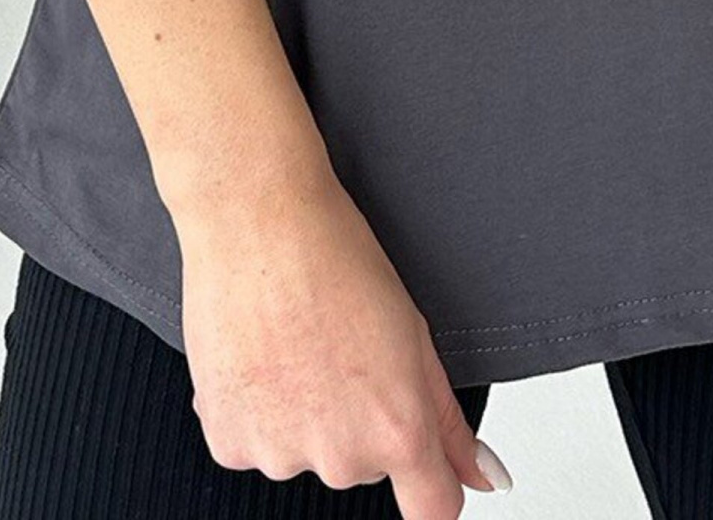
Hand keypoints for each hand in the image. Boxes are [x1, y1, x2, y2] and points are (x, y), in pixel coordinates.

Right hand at [176, 165, 507, 518]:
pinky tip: (262, 355)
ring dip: (303, 416)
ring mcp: (281, 455)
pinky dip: (257, 411)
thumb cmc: (336, 259)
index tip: (424, 468)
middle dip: (360, 420)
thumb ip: (449, 421)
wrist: (257, 221)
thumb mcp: (415, 334)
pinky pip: (255, 443)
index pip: (432, 509)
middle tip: (342, 351)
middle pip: (364, 467)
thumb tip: (483, 474)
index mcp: (398, 432)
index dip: (432, 483)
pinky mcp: (229, 442)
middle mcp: (341, 459)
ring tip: (296, 343)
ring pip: (306, 453)